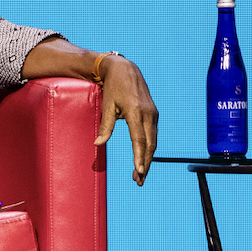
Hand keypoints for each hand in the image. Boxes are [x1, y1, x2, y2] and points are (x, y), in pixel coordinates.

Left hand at [94, 56, 159, 184]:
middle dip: (145, 164)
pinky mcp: (154, 114)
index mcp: (135, 111)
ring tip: (140, 175)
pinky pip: (153, 135)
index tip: (139, 171)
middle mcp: (148, 113)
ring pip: (153, 141)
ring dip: (148, 159)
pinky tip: (144, 158)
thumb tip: (97, 145)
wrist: (126, 69)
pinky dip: (149, 149)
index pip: (139, 139)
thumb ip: (105, 126)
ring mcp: (153, 114)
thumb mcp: (106, 105)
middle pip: (149, 144)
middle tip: (138, 181)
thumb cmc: (113, 87)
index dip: (139, 157)